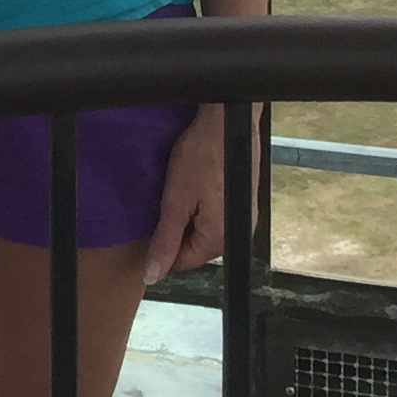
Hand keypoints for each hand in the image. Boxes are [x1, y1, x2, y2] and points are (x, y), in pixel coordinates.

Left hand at [143, 102, 261, 286]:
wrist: (227, 120)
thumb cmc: (201, 156)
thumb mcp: (175, 200)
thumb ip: (165, 241)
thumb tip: (153, 276)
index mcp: (219, 239)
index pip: (183, 262)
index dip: (163, 243)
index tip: (155, 217)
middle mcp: (236, 233)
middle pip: (195, 246)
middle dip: (177, 226)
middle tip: (169, 197)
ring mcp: (243, 217)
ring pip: (204, 229)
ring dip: (188, 213)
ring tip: (182, 188)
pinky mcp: (242, 201)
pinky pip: (215, 214)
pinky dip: (201, 203)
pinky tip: (195, 182)